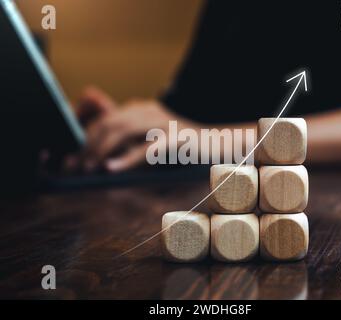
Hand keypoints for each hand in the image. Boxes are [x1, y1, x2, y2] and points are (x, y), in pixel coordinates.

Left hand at [77, 87, 196, 172]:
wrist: (216, 143)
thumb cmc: (181, 147)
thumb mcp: (151, 141)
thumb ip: (130, 144)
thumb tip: (102, 160)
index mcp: (142, 110)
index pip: (105, 118)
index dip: (85, 136)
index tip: (72, 155)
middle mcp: (149, 111)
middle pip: (109, 122)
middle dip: (88, 144)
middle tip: (75, 165)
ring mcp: (163, 123)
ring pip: (123, 130)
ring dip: (102, 150)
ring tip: (89, 167)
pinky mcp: (175, 138)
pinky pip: (146, 148)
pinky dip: (127, 159)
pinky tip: (111, 168)